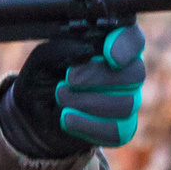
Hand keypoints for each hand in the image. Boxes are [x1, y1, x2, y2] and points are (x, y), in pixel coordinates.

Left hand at [0, 25, 146, 158]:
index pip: (134, 39)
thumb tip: (85, 51)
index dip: (126, 46)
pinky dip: (88, 125)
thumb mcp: (44, 58)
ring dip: (88, 102)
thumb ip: (63, 49)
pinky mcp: (121, 129)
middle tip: (70, 79)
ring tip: (61, 98)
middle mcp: (127, 72)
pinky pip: (117, 131)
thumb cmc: (44, 77)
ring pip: (126, 104)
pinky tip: (67, 118)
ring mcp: (127, 102)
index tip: (108, 54)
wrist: (34, 114)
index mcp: (112, 45)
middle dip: (100, 77)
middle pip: (136, 74)